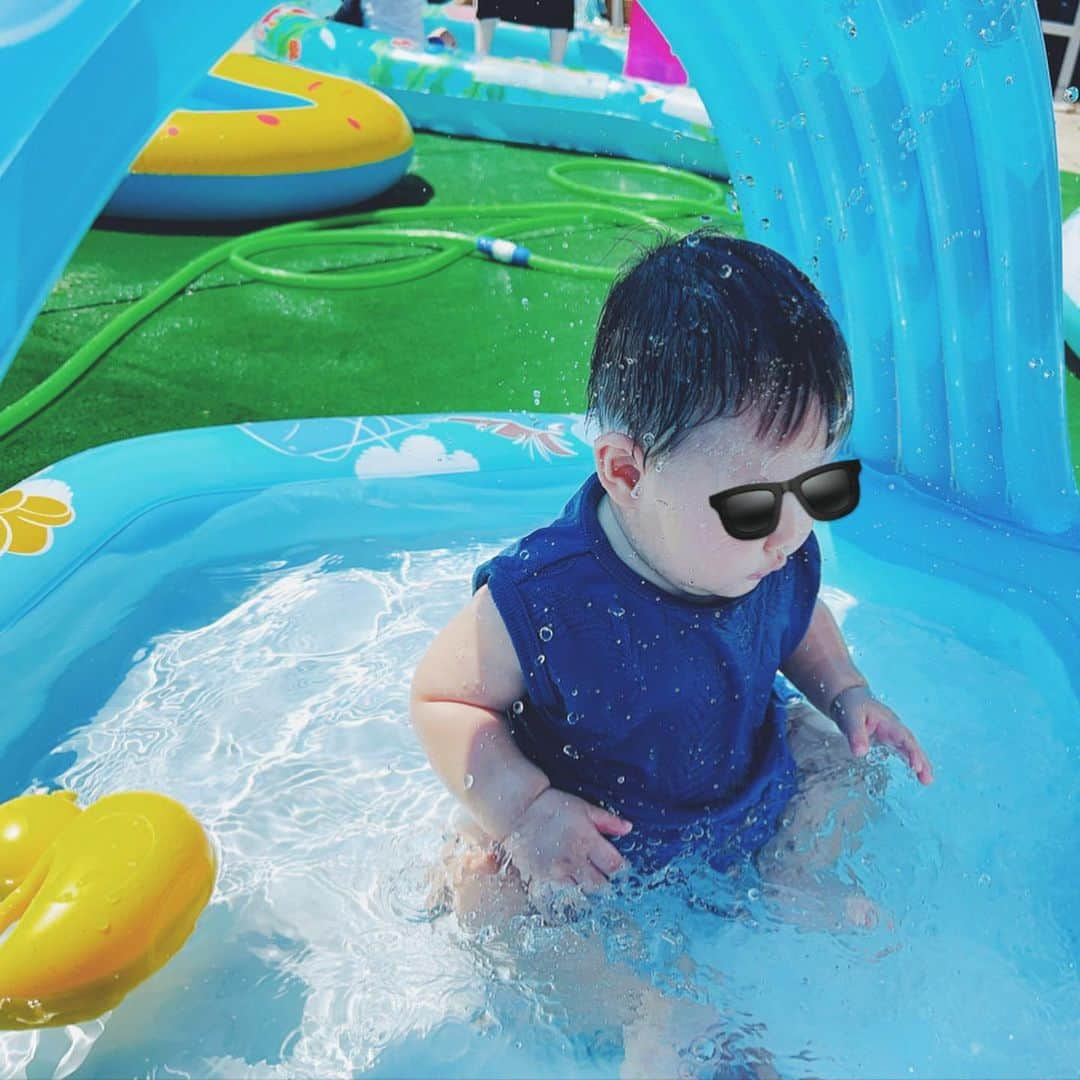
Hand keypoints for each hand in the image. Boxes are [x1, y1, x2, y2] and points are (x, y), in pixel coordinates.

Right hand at [495, 787, 632, 913]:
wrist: (518, 812)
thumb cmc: (551, 805)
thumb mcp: (583, 807)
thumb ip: (607, 820)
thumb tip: (628, 828)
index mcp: (587, 839)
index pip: (614, 865)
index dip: (619, 866)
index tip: (616, 863)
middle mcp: (574, 859)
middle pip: (600, 884)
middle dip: (604, 878)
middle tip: (599, 868)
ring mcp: (557, 871)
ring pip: (582, 889)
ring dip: (585, 882)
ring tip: (581, 869)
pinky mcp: (543, 877)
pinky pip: (563, 888)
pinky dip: (568, 883)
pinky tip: (565, 871)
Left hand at [830, 685, 933, 784]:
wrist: (848, 697)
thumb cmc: (851, 705)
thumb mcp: (850, 717)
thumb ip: (856, 734)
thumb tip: (861, 754)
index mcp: (888, 722)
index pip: (904, 738)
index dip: (912, 752)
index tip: (916, 766)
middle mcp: (894, 728)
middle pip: (911, 745)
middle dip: (921, 761)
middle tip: (928, 779)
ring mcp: (892, 734)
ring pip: (909, 749)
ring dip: (919, 763)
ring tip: (926, 780)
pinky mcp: (887, 739)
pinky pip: (901, 751)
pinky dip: (909, 761)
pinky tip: (914, 772)